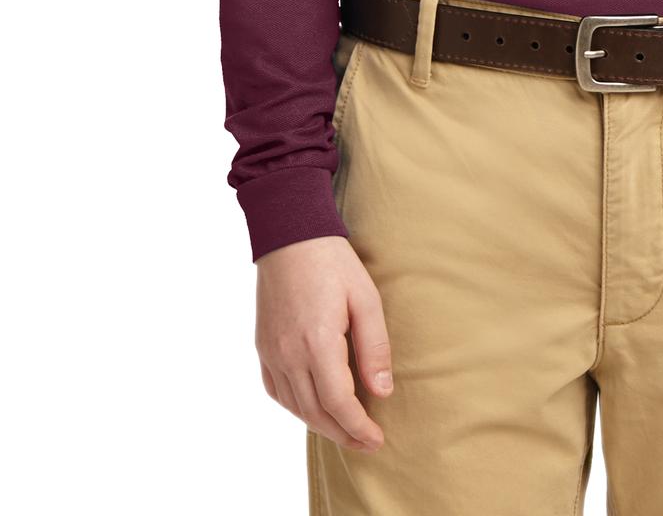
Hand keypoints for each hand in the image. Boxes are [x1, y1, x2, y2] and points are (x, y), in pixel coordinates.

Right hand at [255, 236, 392, 452]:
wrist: (289, 236)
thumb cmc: (333, 262)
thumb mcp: (366, 298)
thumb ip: (374, 347)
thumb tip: (382, 393)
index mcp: (318, 342)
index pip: (339, 403)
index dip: (358, 427)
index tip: (377, 439)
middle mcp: (289, 354)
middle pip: (315, 412)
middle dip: (343, 434)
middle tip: (366, 443)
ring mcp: (271, 352)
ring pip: (295, 406)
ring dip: (320, 425)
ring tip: (345, 431)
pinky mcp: (262, 346)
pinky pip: (276, 391)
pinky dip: (296, 407)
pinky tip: (313, 408)